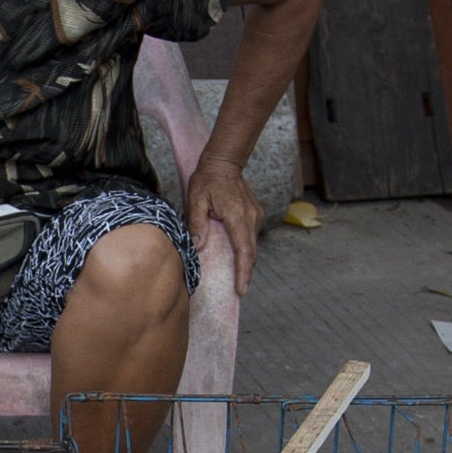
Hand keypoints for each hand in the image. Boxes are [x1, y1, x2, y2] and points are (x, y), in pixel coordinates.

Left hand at [183, 155, 263, 296]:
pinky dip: (245, 248)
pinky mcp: (256, 214)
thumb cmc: (207, 179)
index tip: (242, 289)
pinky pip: (251, 236)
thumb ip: (197, 223)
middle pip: (251, 252)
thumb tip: (199, 246)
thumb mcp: (195, 200)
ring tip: (238, 277)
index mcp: (237, 216)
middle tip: (239, 290)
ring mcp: (256, 216)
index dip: (243, 272)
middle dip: (246, 272)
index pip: (243, 250)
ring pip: (252, 245)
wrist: (224, 162)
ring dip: (246, 260)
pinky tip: (237, 255)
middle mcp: (251, 218)